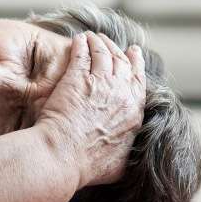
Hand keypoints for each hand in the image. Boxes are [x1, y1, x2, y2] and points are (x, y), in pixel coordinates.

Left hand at [38, 31, 145, 188]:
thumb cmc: (86, 165)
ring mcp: (99, 82)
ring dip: (98, 42)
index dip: (135, 64)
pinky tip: (78, 39)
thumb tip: (124, 154)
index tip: (132, 53)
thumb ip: (125, 151)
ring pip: (102, 53)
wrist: (62, 156)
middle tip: (108, 40)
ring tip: (91, 36)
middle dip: (115, 48)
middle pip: (121, 62)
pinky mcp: (76, 77)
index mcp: (133, 111)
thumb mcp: (119, 163)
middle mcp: (120, 93)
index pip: (138, 80)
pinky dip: (81, 43)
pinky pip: (81, 53)